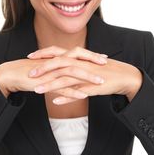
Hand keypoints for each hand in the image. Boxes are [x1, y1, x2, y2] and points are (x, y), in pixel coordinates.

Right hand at [0, 47, 107, 98]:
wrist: (12, 74)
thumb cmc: (30, 71)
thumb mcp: (47, 67)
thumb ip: (58, 66)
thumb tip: (69, 69)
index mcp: (57, 57)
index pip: (77, 53)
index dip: (90, 55)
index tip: (103, 57)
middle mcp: (56, 61)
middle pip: (77, 58)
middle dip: (93, 60)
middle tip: (106, 63)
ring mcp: (52, 71)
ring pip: (73, 72)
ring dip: (88, 77)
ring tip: (101, 83)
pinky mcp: (46, 82)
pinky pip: (62, 87)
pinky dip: (73, 92)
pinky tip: (84, 96)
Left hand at [27, 46, 142, 103]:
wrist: (123, 75)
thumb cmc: (104, 70)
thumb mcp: (86, 64)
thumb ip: (73, 64)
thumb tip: (61, 66)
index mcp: (78, 57)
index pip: (57, 52)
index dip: (43, 53)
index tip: (30, 56)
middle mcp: (80, 64)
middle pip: (58, 64)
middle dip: (42, 69)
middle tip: (29, 74)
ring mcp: (85, 75)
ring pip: (64, 79)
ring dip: (50, 85)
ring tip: (37, 90)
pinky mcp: (91, 87)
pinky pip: (77, 92)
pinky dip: (66, 97)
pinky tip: (55, 101)